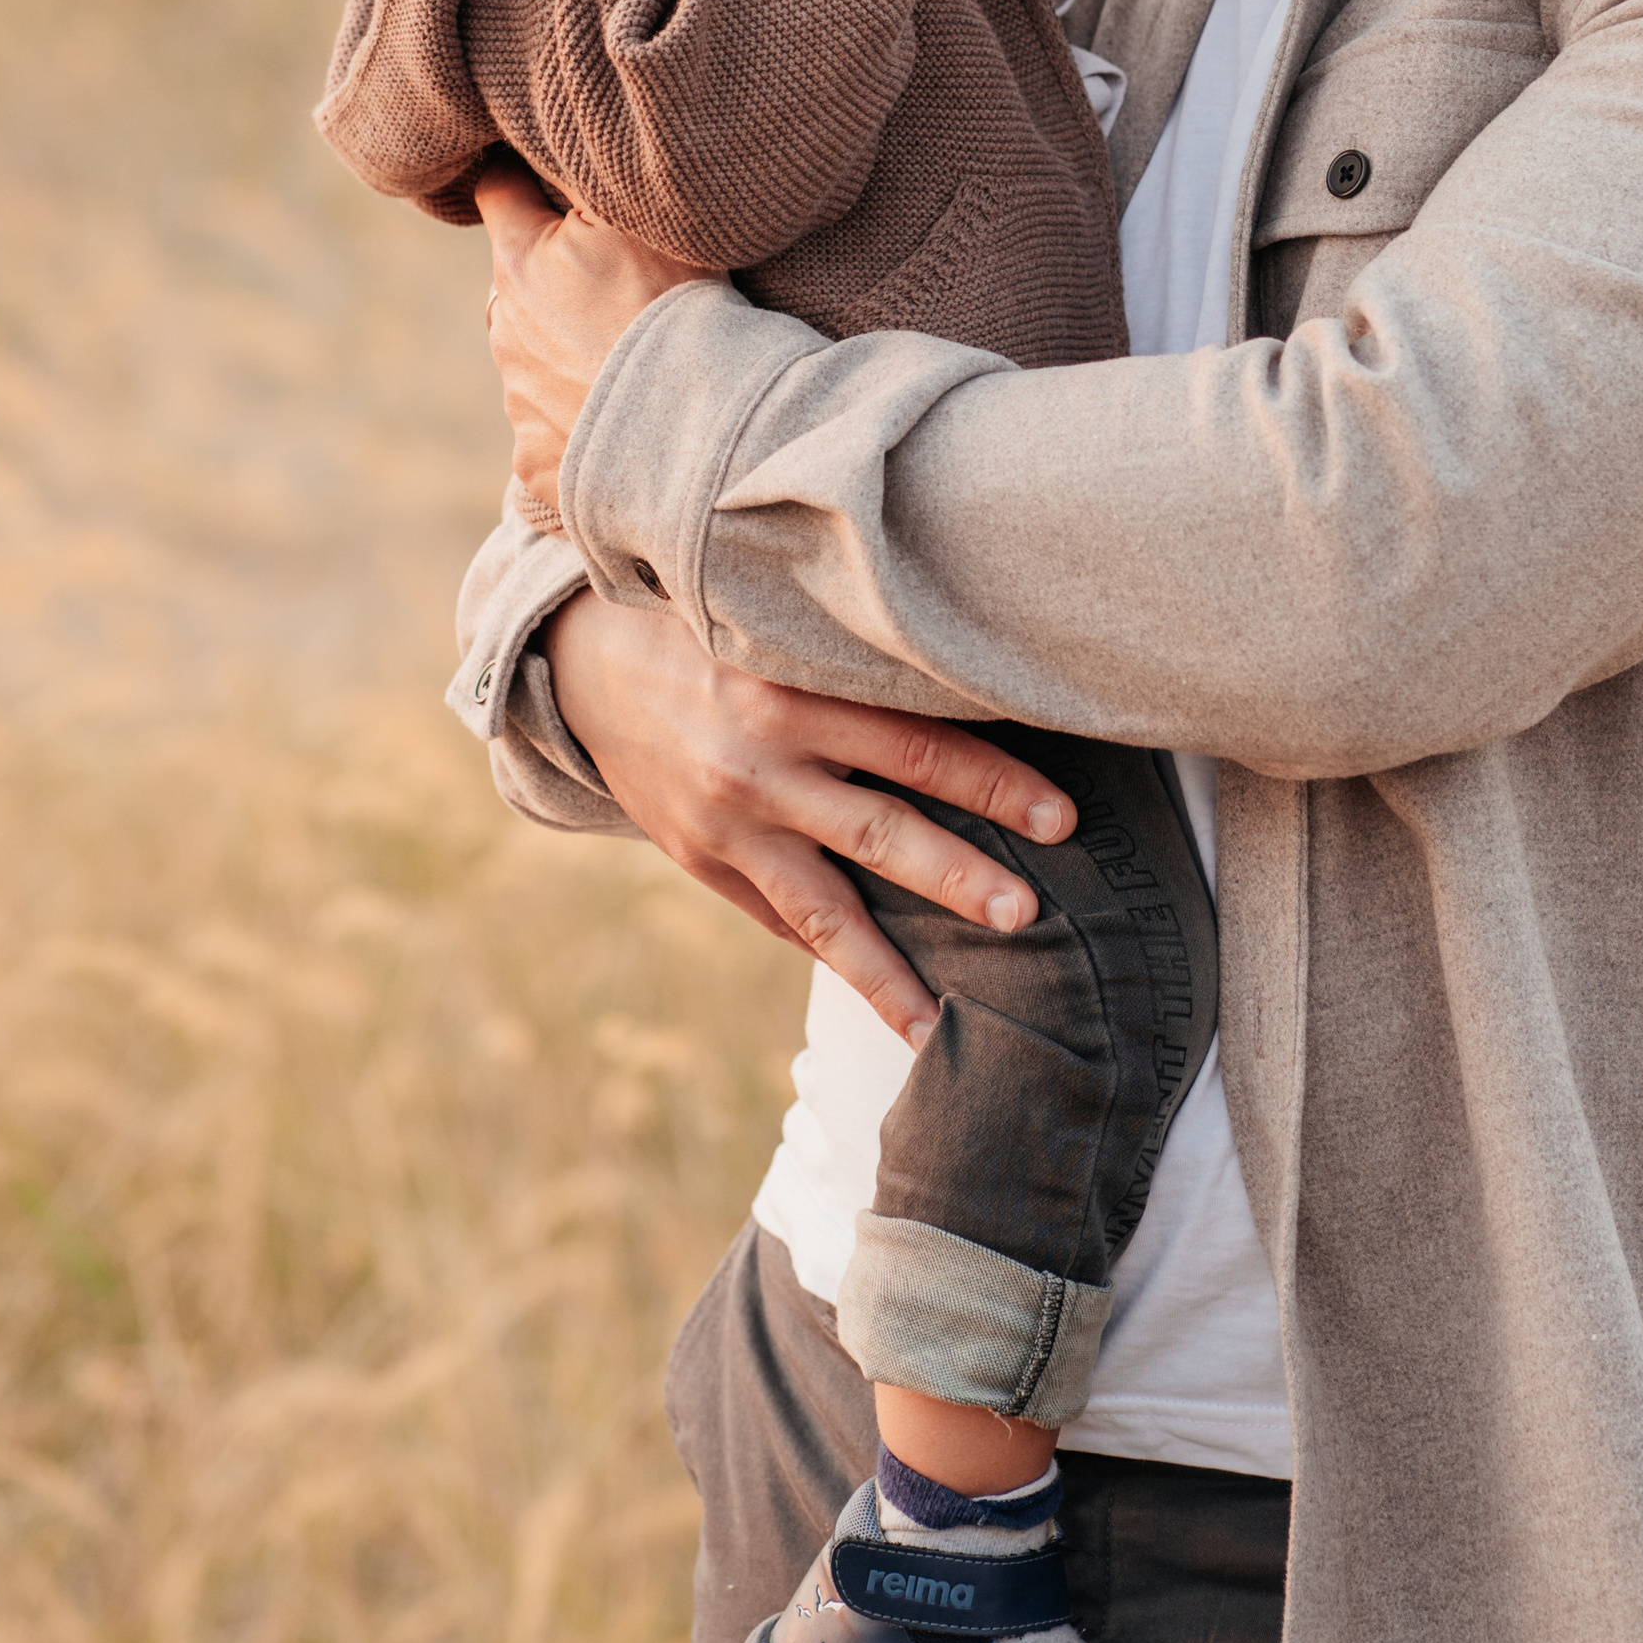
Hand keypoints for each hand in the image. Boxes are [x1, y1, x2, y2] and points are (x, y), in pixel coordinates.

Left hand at [477, 159, 706, 519]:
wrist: (694, 427)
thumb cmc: (676, 307)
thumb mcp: (645, 216)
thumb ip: (596, 177)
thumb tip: (570, 136)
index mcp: (520, 260)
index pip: (498, 192)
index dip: (520, 180)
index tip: (540, 179)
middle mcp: (503, 328)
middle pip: (519, 286)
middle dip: (554, 284)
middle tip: (620, 293)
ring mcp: (517, 400)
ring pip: (532, 360)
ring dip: (568, 357)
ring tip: (631, 365)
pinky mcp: (535, 462)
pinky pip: (550, 433)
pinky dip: (579, 426)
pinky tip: (624, 423)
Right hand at [546, 587, 1073, 1040]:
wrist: (580, 659)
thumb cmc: (707, 622)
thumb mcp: (775, 620)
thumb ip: (851, 657)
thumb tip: (972, 682)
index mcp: (792, 691)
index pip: (916, 743)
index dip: (994, 781)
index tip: (1063, 818)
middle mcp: (762, 764)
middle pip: (883, 830)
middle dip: (960, 877)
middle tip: (1029, 914)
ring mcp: (727, 824)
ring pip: (824, 908)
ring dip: (888, 968)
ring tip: (940, 1022)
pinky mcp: (698, 860)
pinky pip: (776, 918)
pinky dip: (827, 955)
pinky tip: (878, 995)